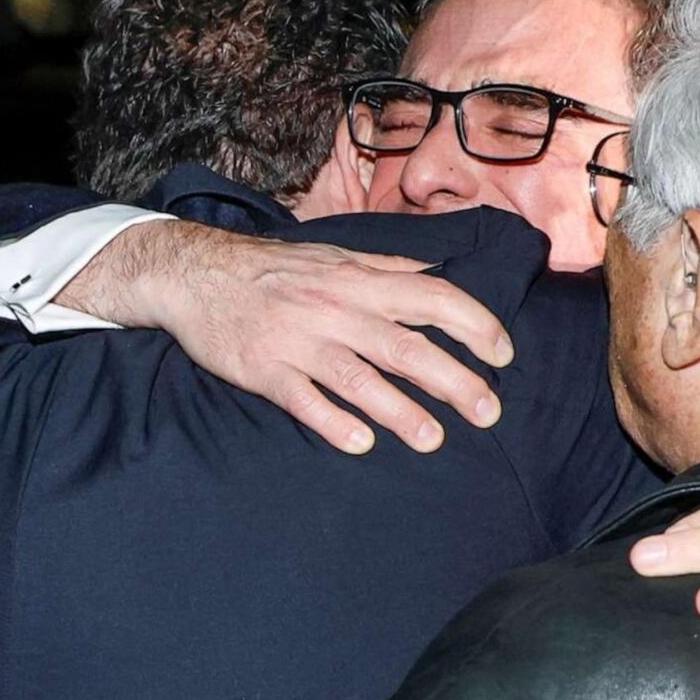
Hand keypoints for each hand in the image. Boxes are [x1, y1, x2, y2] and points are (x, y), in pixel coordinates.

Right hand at [62, 220, 513, 454]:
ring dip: (400, 411)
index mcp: (358, 280)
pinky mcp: (264, 369)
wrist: (196, 274)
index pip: (431, 296)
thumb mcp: (335, 256)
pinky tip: (360, 443)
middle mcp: (335, 309)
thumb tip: (437, 272)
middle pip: (405, 346)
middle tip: (489, 413)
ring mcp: (299, 341)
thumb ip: (386, 269)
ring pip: (359, 378)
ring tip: (433, 440)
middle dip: (453, 380)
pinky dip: (332, 421)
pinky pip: (303, 399)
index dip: (473, 324)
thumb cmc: (274, 269)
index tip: (502, 355)